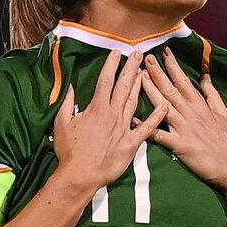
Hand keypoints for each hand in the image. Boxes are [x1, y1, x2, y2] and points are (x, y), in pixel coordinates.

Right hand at [54, 49, 168, 191]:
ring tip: (145, 71)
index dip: (111, 65)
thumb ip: (67, 103)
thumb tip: (69, 87)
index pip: (105, 80)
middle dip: (130, 68)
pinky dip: (157, 116)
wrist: (81, 174)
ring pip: (134, 101)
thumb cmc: (69, 150)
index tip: (117, 52)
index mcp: (96, 108)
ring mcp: (124, 128)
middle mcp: (113, 114)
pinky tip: (164, 105)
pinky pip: (147, 128)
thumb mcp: (62, 123)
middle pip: (123, 86)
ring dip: (140, 85)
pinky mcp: (132, 143)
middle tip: (138, 54)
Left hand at [141, 48, 226, 189]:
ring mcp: (184, 128)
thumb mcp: (223, 113)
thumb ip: (212, 94)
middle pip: (170, 88)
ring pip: (163, 105)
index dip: (173, 66)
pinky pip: (160, 135)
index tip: (164, 52)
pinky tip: (134, 120)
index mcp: (199, 104)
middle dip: (157, 72)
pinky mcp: (180, 144)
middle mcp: (190, 112)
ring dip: (150, 91)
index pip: (183, 81)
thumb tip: (206, 77)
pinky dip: (147, 127)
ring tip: (139, 77)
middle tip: (145, 57)